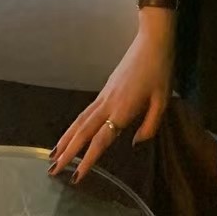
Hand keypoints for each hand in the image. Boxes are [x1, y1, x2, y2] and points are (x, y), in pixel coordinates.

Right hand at [47, 23, 174, 183]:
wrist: (152, 40)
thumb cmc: (160, 69)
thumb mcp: (163, 99)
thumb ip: (150, 125)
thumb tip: (135, 143)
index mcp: (123, 108)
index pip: (101, 139)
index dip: (88, 158)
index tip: (77, 176)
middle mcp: (108, 103)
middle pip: (83, 131)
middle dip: (67, 152)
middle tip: (53, 170)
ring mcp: (104, 94)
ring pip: (80, 120)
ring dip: (66, 138)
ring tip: (53, 154)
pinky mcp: (105, 88)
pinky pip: (86, 111)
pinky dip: (75, 125)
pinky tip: (73, 132)